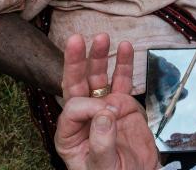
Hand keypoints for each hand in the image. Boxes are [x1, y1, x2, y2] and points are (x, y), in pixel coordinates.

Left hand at [55, 33, 159, 169]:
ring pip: (97, 78)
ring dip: (99, 57)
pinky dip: (124, 64)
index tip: (109, 115)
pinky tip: (126, 47)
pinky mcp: (122, 105)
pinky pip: (121, 81)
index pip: (73, 108)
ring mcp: (104, 108)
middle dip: (76, 61)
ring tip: (102, 37)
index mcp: (69, 135)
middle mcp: (83, 117)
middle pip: (76, 84)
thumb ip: (101, 142)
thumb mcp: (103, 166)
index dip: (90, 106)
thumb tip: (105, 113)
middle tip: (75, 40)